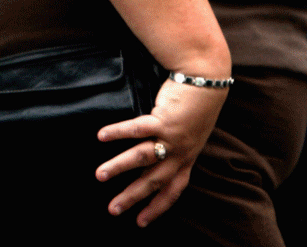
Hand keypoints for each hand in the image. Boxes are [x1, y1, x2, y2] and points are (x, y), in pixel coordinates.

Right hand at [94, 78, 227, 226]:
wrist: (207, 83)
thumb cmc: (196, 106)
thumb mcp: (190, 135)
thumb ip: (173, 147)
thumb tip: (153, 158)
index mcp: (187, 159)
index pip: (173, 191)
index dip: (157, 208)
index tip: (140, 222)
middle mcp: (179, 153)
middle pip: (153, 181)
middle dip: (132, 197)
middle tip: (113, 209)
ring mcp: (171, 138)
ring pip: (142, 158)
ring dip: (119, 167)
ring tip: (99, 175)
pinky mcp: (163, 120)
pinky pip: (137, 129)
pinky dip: (118, 132)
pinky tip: (101, 136)